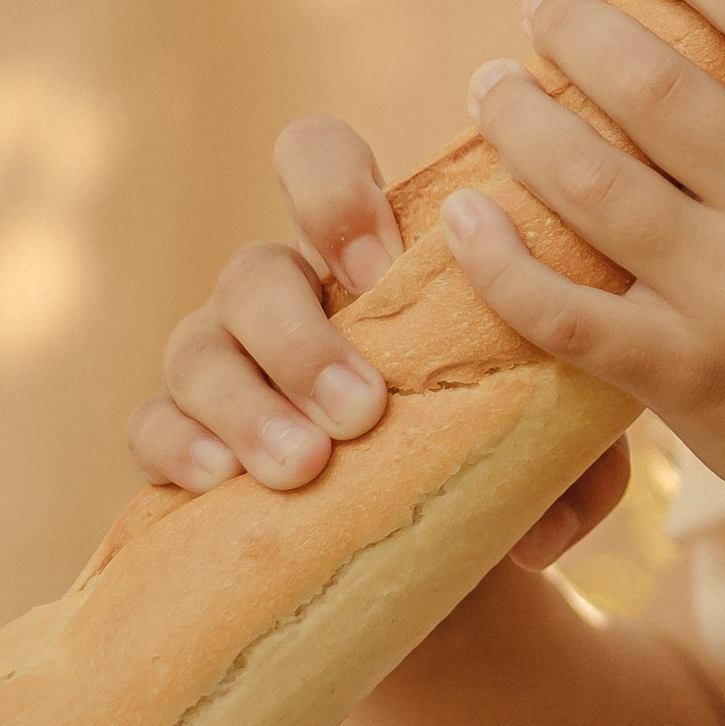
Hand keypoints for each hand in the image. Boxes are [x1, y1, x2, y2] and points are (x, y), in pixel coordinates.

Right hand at [125, 114, 627, 570]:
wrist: (435, 566)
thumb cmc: (489, 465)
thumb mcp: (555, 452)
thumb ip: (576, 461)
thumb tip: (544, 527)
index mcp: (365, 262)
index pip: (317, 159)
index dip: (334, 194)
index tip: (382, 265)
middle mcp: (284, 299)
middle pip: (251, 269)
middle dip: (300, 336)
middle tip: (363, 411)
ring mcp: (225, 367)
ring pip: (195, 346)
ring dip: (248, 402)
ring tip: (305, 466)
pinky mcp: (184, 443)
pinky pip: (148, 426)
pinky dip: (178, 446)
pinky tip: (219, 480)